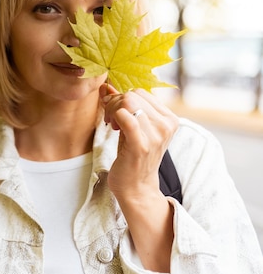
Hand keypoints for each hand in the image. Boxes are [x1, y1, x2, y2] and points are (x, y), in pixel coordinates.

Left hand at [99, 83, 178, 200]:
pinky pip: (126, 117)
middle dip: (114, 104)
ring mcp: (155, 135)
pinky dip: (115, 117)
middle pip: (132, 95)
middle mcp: (166, 125)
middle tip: (110, 120)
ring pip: (127, 103)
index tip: (115, 114)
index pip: (140, 92)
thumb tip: (105, 85)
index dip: (122, 99)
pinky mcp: (141, 145)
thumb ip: (120, 105)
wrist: (136, 188)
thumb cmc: (132, 156)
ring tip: (112, 126)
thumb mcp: (131, 127)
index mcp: (169, 118)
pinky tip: (114, 128)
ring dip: (112, 111)